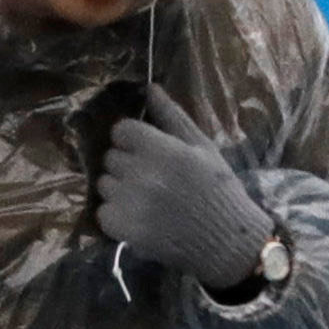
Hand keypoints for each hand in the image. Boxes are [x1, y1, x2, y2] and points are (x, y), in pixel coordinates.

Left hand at [98, 89, 272, 292]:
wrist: (225, 241)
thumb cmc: (217, 189)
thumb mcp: (202, 146)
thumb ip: (172, 116)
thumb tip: (150, 87)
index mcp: (162, 149)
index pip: (121, 131)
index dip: (132, 139)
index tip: (148, 151)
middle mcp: (141, 173)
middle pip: (111, 157)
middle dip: (127, 165)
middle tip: (152, 178)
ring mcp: (128, 201)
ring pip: (104, 184)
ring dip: (119, 190)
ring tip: (147, 199)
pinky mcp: (120, 227)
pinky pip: (103, 211)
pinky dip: (116, 215)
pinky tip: (139, 218)